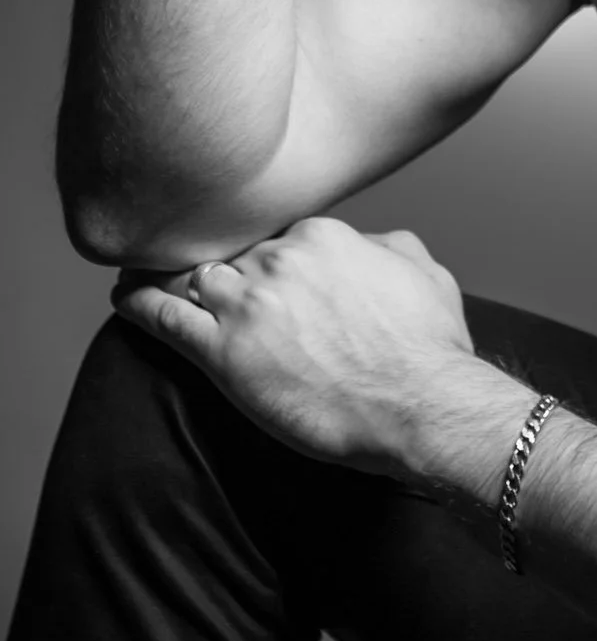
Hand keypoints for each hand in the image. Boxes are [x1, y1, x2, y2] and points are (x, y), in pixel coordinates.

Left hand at [112, 218, 476, 475]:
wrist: (422, 404)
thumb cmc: (428, 347)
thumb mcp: (423, 270)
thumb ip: (385, 247)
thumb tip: (367, 247)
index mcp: (322, 236)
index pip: (275, 236)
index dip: (269, 258)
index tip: (265, 277)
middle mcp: (279, 259)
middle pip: (232, 255)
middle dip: (223, 270)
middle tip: (210, 285)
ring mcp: (248, 304)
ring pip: (192, 277)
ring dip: (170, 276)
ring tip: (147, 276)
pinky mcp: (224, 353)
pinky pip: (165, 317)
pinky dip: (140, 303)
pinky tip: (124, 296)